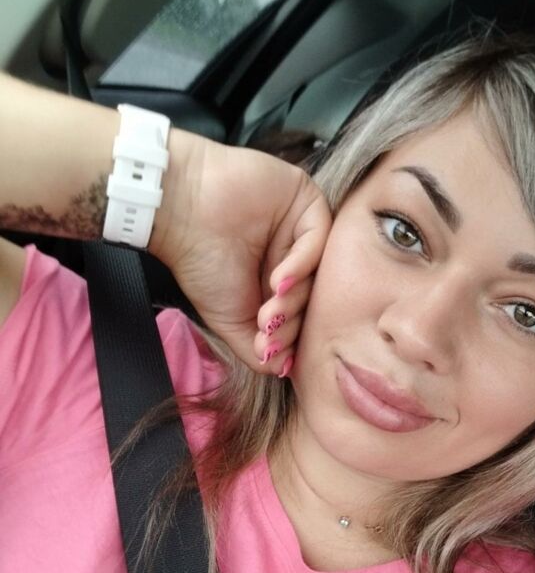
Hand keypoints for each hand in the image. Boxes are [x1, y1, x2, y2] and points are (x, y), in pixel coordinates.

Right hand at [150, 131, 331, 374]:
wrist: (178, 211)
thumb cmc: (199, 262)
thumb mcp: (230, 319)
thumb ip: (258, 348)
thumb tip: (284, 371)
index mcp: (279, 280)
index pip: (302, 313)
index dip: (288, 335)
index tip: (266, 347)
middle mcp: (294, 253)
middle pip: (314, 294)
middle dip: (291, 320)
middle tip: (266, 329)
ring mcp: (302, 227)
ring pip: (319, 271)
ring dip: (295, 298)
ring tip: (268, 311)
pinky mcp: (306, 201)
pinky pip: (318, 239)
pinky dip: (301, 265)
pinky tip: (278, 280)